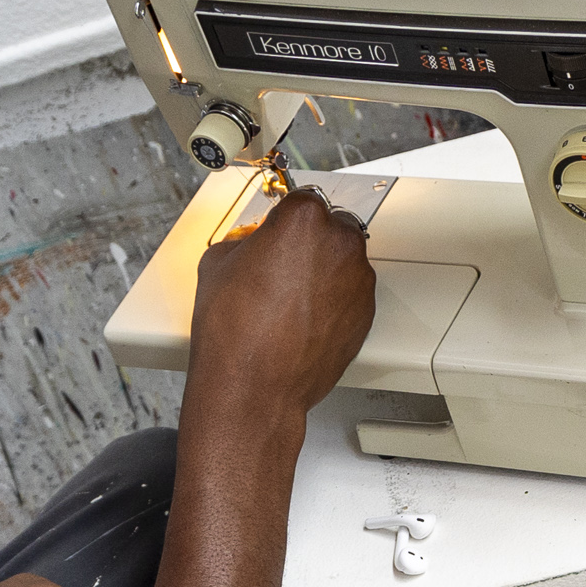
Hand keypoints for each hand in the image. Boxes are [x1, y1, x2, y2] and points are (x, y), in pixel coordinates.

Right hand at [186, 186, 376, 423]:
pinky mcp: (366, 313)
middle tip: (279, 267)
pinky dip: (333, 301)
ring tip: (288, 300)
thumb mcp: (219, 262)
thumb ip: (246, 239)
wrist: (253, 387)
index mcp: (304, 218)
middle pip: (329, 227)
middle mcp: (340, 243)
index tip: (275, 229)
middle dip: (308, 243)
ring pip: (342, 261)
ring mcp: (359, 279)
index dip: (284, 218)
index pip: (300, 199)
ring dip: (323, 271)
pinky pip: (350, 294)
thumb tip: (254, 243)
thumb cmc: (234, 331)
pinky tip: (303, 319)